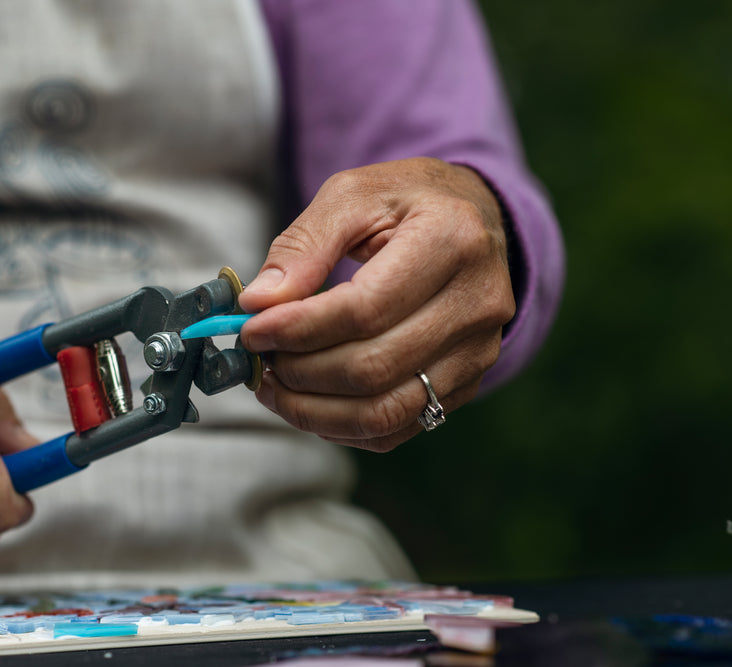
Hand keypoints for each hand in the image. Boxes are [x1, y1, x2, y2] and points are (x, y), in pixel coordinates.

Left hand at [238, 157, 514, 451]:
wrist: (474, 219)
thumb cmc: (407, 202)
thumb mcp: (353, 195)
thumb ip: (303, 245)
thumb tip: (258, 303)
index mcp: (452, 241)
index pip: (365, 310)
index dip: (300, 329)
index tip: (252, 330)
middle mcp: (477, 303)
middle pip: (373, 367)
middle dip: (300, 372)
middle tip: (261, 358)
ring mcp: (478, 351)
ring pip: (386, 411)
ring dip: (315, 410)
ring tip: (275, 386)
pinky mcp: (469, 382)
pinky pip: (399, 427)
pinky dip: (343, 426)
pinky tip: (310, 402)